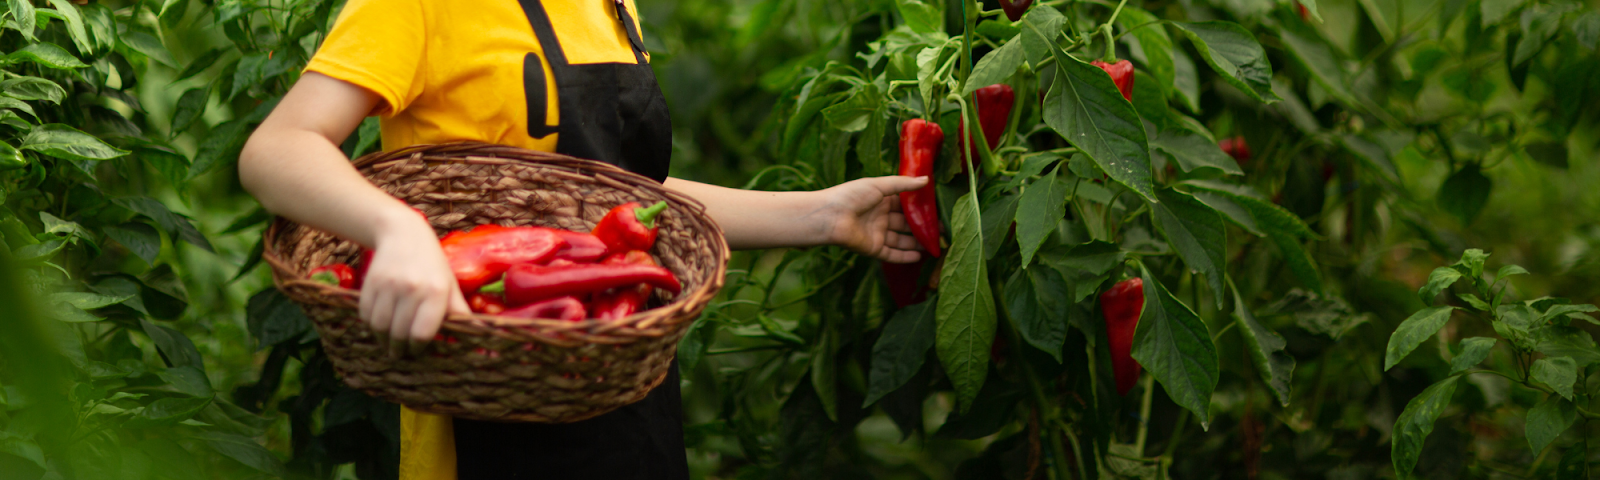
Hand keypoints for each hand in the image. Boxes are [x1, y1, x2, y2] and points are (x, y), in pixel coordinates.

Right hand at [358, 209, 468, 356]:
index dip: (417, 348)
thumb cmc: (432, 265)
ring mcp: (389, 284)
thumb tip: (476, 333)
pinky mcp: (371, 282)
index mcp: (436, 291)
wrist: (403, 234)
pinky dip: (370, 323)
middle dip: (398, 348)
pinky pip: (365, 314)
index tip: (416, 352)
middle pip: (399, 333)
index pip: (422, 333)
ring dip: (382, 339)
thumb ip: (458, 310)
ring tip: (388, 342)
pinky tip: (379, 324)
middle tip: (399, 354)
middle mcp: (412, 288)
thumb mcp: (450, 284)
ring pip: (380, 326)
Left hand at [819, 175, 930, 263]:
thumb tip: (926, 180)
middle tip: (943, 230)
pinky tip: (920, 256)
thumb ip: (903, 184)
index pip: (905, 206)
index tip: (938, 211)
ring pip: (901, 240)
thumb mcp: (879, 185)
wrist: (830, 216)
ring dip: (917, 242)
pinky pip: (892, 254)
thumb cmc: (851, 195)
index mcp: (881, 201)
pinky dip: (905, 256)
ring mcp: (877, 234)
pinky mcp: (873, 249)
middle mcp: (880, 218)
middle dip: (923, 227)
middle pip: (906, 224)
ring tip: (936, 244)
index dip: (921, 209)